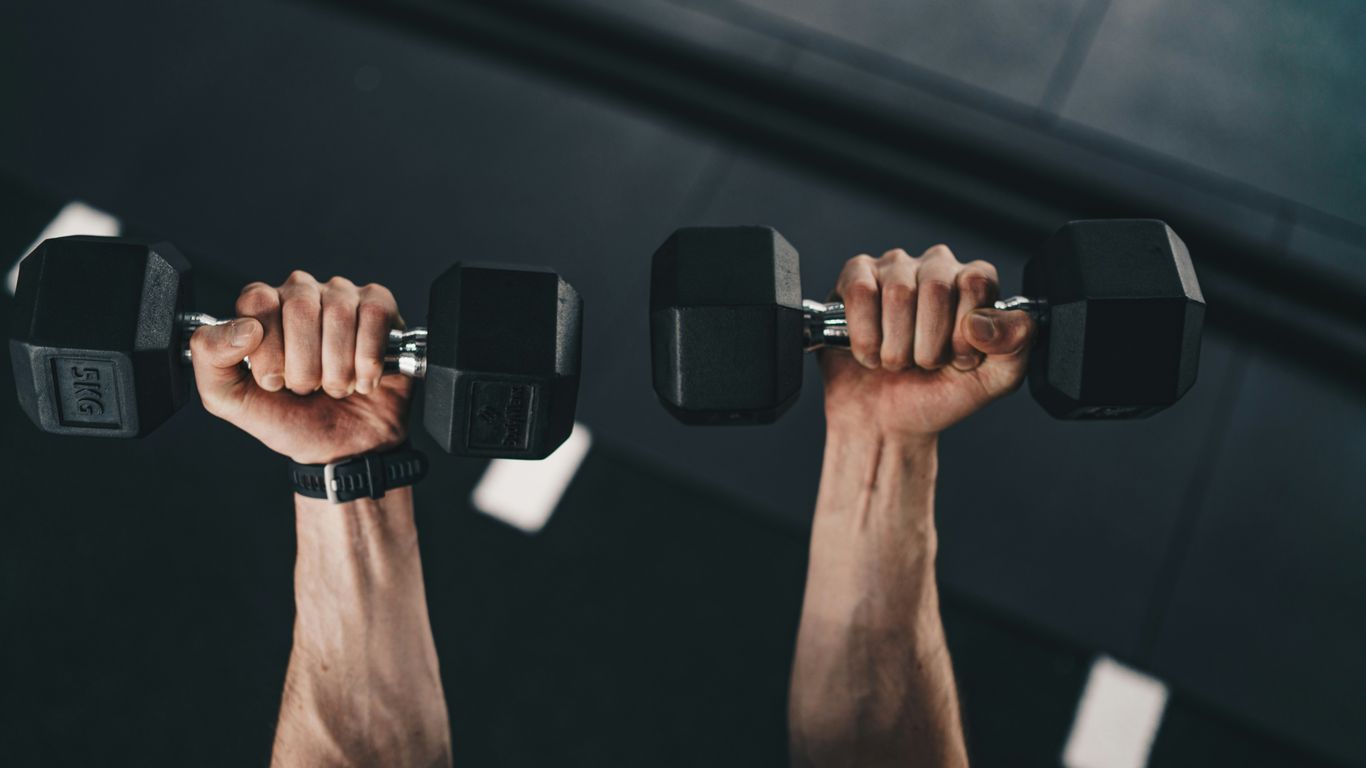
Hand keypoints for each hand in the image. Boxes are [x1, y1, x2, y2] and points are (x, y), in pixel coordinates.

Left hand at [188, 271, 410, 463]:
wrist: (345, 447)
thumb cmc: (292, 419)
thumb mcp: (233, 399)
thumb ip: (211, 360)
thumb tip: (242, 328)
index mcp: (262, 308)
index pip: (258, 301)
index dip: (268, 348)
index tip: (274, 381)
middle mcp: (301, 294)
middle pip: (299, 306)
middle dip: (304, 365)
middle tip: (307, 388)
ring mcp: (343, 297)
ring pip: (339, 313)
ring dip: (338, 369)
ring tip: (336, 386)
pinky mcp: (380, 309)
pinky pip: (374, 317)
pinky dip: (368, 360)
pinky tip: (363, 379)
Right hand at [820, 245, 1035, 438]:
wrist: (885, 421)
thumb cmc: (936, 395)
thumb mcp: (993, 380)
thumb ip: (1014, 345)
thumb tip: (983, 321)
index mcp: (973, 283)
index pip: (976, 281)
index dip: (964, 330)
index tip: (957, 358)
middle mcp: (935, 268)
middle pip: (936, 286)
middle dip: (928, 343)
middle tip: (924, 364)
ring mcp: (893, 269)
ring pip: (897, 293)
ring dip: (896, 347)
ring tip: (897, 361)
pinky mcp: (854, 278)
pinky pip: (860, 292)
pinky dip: (865, 336)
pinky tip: (869, 352)